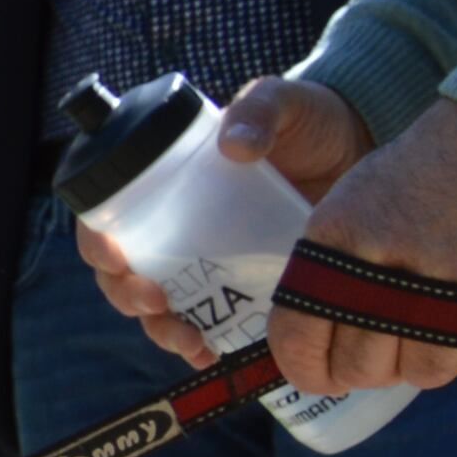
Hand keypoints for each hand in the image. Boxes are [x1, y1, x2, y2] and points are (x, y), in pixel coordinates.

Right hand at [79, 77, 370, 360]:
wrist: (360, 148)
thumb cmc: (308, 121)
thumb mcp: (281, 102)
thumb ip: (258, 109)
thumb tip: (233, 144)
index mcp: (166, 186)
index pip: (109, 219)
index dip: (97, 243)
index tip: (114, 256)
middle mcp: (176, 229)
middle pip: (125, 275)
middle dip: (127, 297)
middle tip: (153, 301)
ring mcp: (207, 261)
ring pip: (160, 308)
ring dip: (162, 329)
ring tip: (187, 340)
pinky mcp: (242, 283)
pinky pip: (208, 321)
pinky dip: (202, 342)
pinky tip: (212, 353)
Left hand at [270, 99, 456, 395]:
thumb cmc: (428, 167)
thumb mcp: (355, 199)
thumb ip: (330, 266)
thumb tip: (315, 338)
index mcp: (335, 240)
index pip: (297, 337)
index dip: (307, 370)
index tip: (322, 378)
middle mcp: (382, 267)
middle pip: (362, 367)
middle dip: (373, 370)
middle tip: (389, 350)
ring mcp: (443, 284)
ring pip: (424, 373)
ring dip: (430, 361)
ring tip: (436, 327)